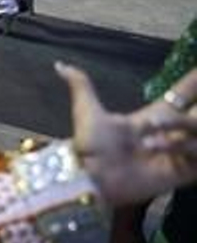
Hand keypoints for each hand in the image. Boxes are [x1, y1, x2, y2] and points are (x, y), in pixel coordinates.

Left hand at [59, 62, 196, 207]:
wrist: (91, 178)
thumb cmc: (89, 146)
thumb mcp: (87, 111)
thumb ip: (81, 85)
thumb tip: (59, 64)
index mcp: (153, 117)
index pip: (183, 93)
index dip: (193, 81)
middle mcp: (170, 133)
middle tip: (196, 108)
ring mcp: (177, 153)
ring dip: (185, 128)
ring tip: (150, 141)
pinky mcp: (181, 173)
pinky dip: (192, 149)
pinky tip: (178, 147)